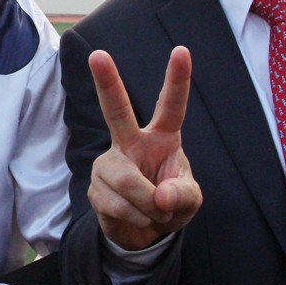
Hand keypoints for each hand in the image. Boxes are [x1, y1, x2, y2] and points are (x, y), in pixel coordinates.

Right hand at [86, 46, 201, 249]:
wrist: (144, 233)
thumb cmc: (170, 203)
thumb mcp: (190, 200)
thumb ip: (182, 195)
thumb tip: (159, 196)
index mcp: (161, 137)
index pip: (171, 106)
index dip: (177, 80)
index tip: (181, 51)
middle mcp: (130, 142)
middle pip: (117, 110)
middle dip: (107, 82)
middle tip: (98, 55)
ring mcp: (109, 163)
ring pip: (128, 181)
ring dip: (149, 206)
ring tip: (154, 213)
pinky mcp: (95, 187)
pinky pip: (118, 204)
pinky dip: (136, 218)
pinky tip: (136, 217)